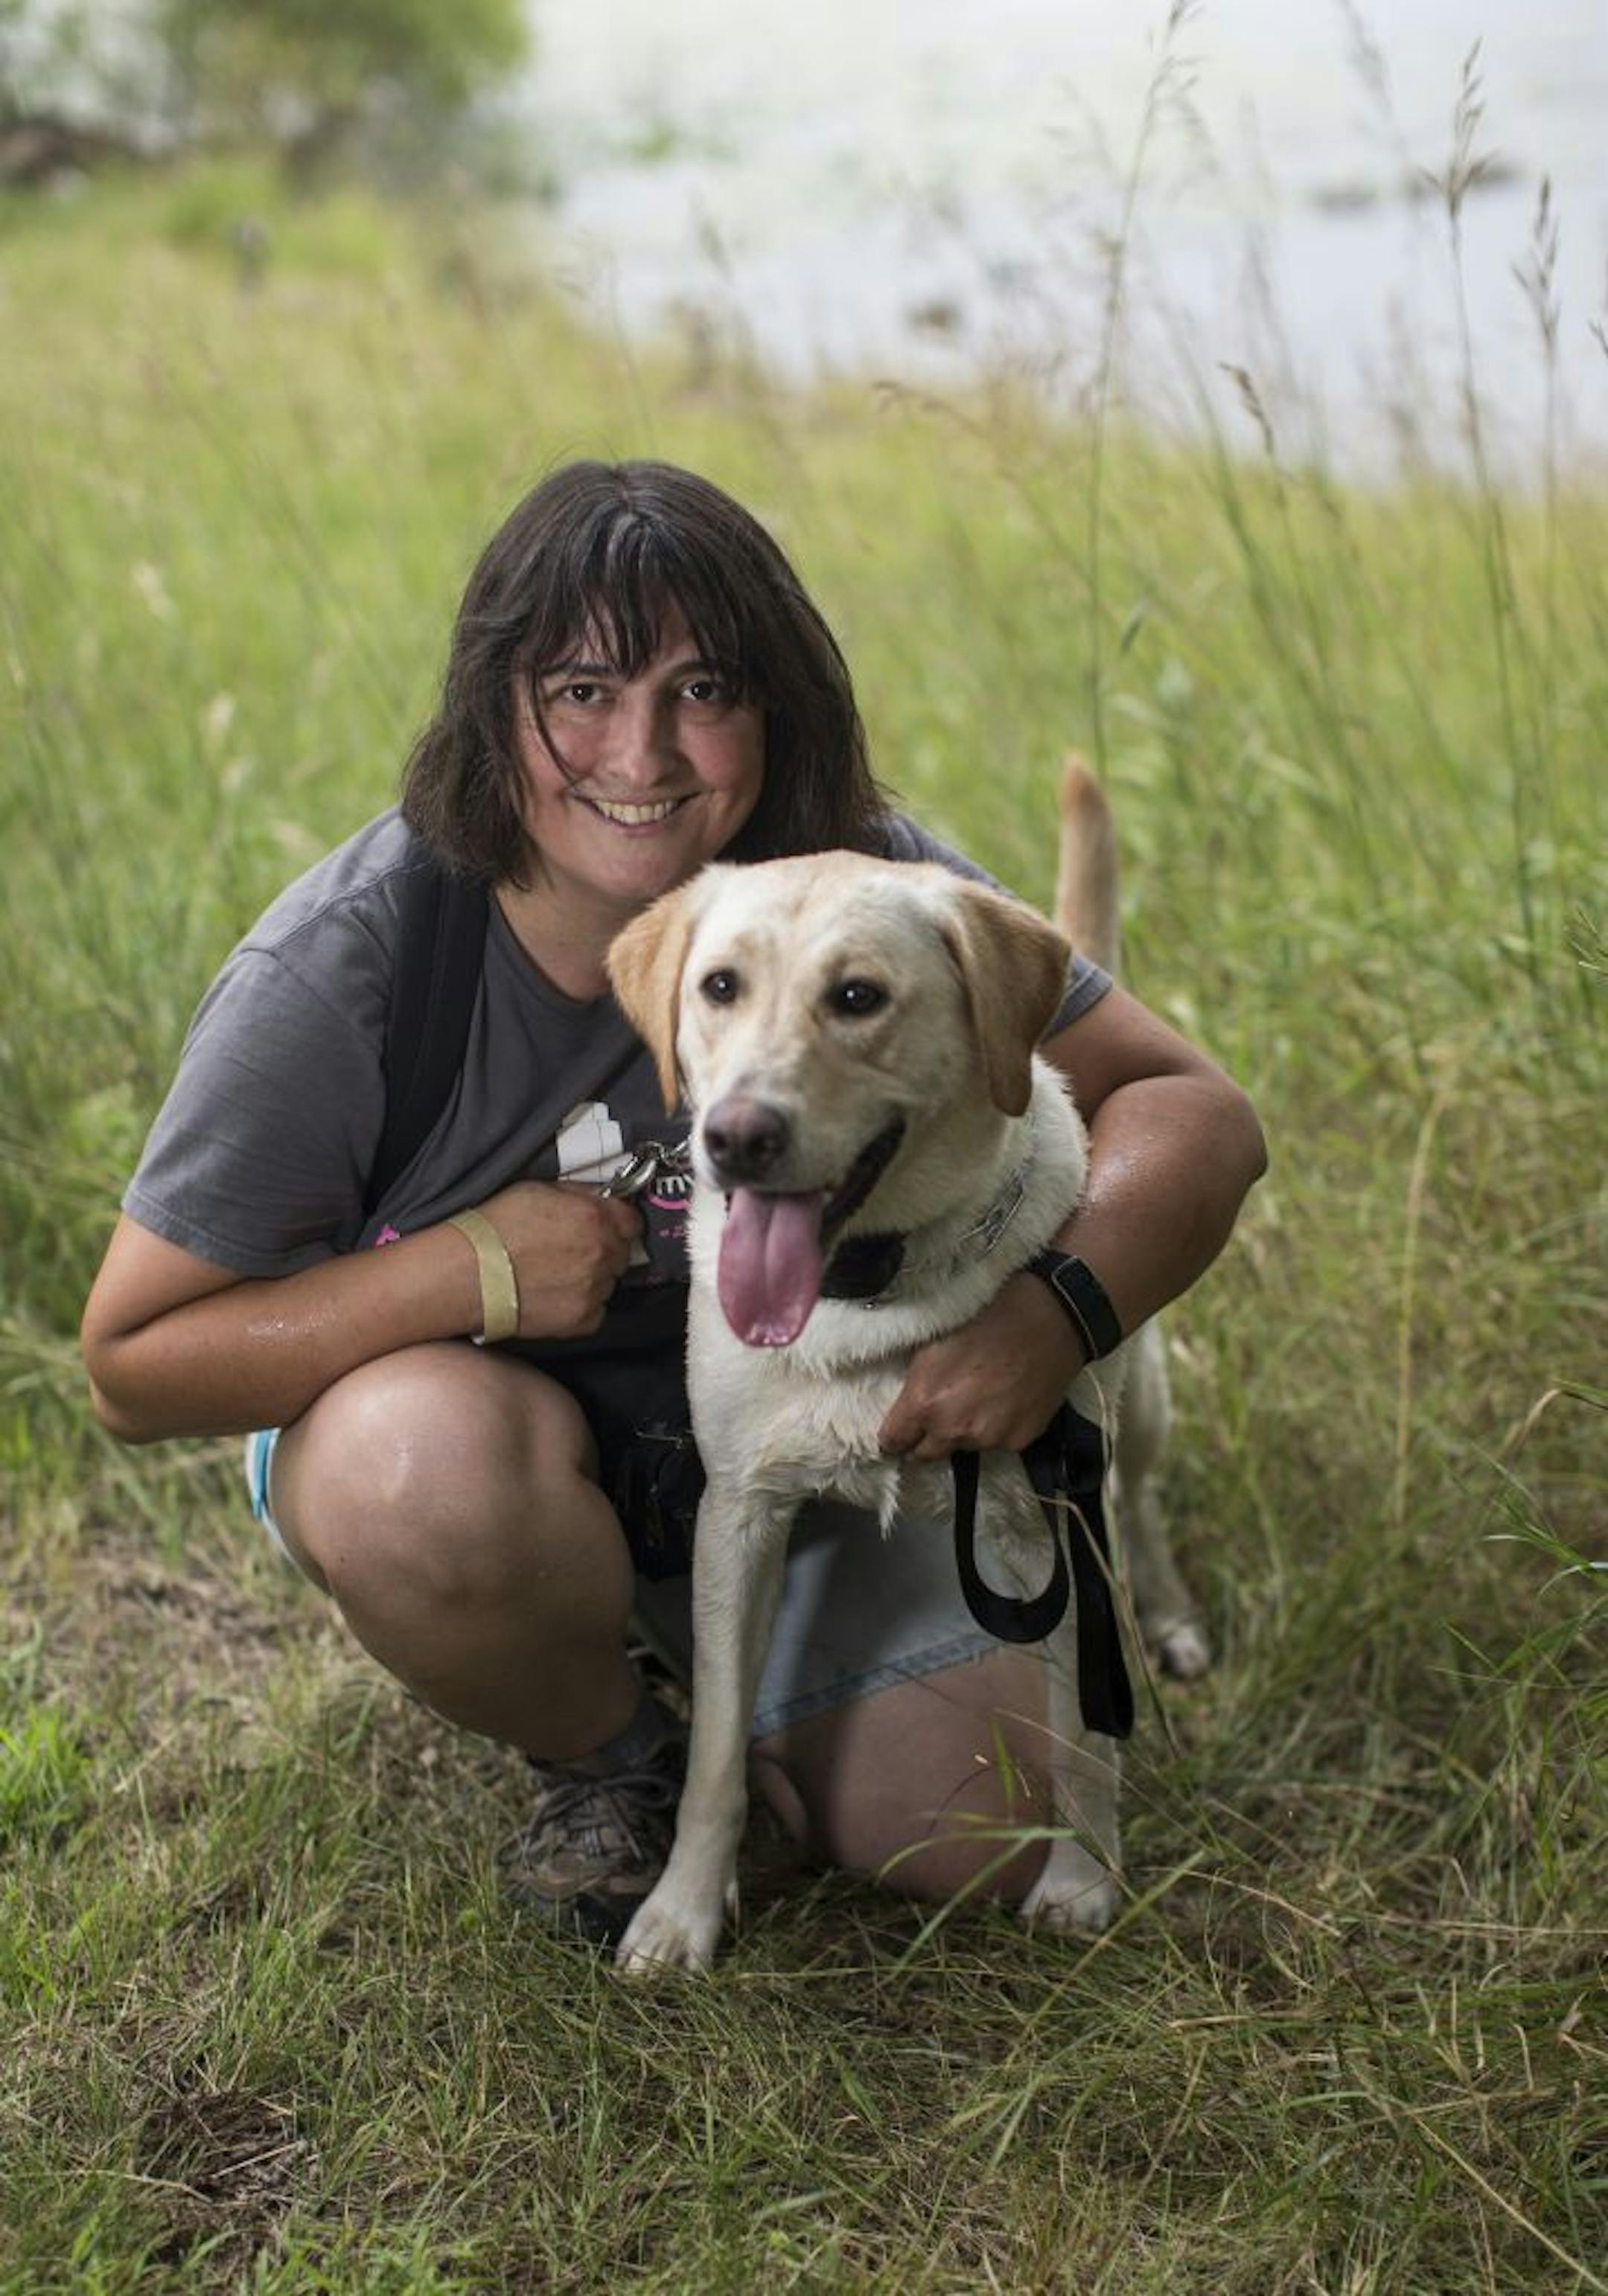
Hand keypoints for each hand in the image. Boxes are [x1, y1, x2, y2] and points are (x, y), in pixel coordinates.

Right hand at [474, 1181, 640, 1339]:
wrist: (468, 1273)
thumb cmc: (495, 1227)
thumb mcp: (537, 1189)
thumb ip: (578, 1195)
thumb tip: (601, 1197)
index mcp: (595, 1217)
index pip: (632, 1221)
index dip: (618, 1223)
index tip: (607, 1227)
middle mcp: (602, 1252)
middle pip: (622, 1254)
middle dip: (604, 1251)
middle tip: (572, 1253)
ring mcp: (594, 1288)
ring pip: (609, 1283)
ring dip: (592, 1279)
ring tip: (557, 1277)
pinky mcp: (582, 1319)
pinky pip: (596, 1312)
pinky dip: (582, 1307)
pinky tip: (556, 1297)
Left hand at [878, 1274, 1087, 1460]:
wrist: (1048, 1319)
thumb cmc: (987, 1317)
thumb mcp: (933, 1341)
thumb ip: (915, 1383)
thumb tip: (906, 1405)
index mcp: (924, 1403)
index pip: (892, 1441)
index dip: (895, 1435)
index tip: (901, 1429)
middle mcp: (953, 1429)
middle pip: (926, 1454)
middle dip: (927, 1438)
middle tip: (939, 1413)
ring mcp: (989, 1439)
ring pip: (964, 1447)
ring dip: (964, 1432)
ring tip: (979, 1399)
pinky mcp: (1019, 1441)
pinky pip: (997, 1442)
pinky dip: (996, 1428)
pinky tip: (1006, 1400)